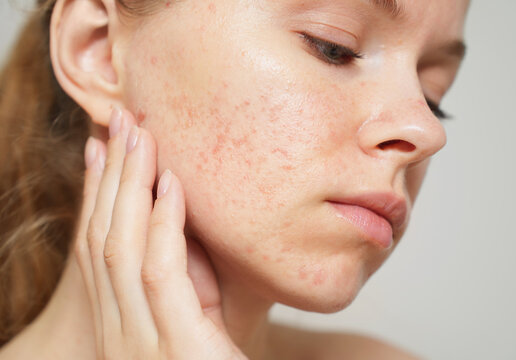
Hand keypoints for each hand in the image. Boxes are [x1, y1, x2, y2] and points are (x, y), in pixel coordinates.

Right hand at [74, 108, 245, 358]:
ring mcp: (141, 345)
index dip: (96, 195)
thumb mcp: (196, 322)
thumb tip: (182, 226)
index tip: (100, 149)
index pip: (97, 249)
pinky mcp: (176, 349)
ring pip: (121, 248)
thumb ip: (184, 282)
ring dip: (130, 187)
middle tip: (118, 123)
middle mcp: (119, 335)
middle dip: (110, 178)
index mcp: (120, 328)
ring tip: (140, 136)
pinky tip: (170, 184)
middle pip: (103, 239)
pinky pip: (160, 274)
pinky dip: (162, 225)